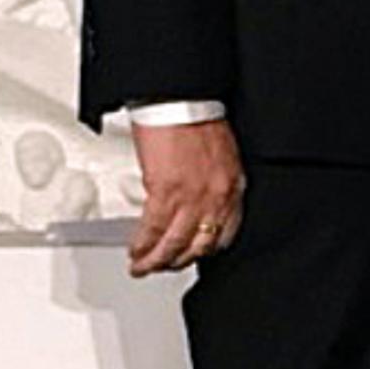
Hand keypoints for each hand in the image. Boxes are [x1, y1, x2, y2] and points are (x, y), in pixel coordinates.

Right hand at [128, 119, 245, 277]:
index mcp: (233, 187)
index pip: (226, 233)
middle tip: (164, 266)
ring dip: (157, 261)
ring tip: (144, 266)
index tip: (193, 254)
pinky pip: (153, 230)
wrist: (179, 101)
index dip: (206, 250)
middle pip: (200, 245)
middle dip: (179, 261)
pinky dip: (142, 245)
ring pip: (175, 244)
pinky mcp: (166, 192)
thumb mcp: (220, 158)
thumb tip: (199, 204)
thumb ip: (214, 184)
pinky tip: (136, 251)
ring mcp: (192, 197)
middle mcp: (217, 196)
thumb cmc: (196, 120)